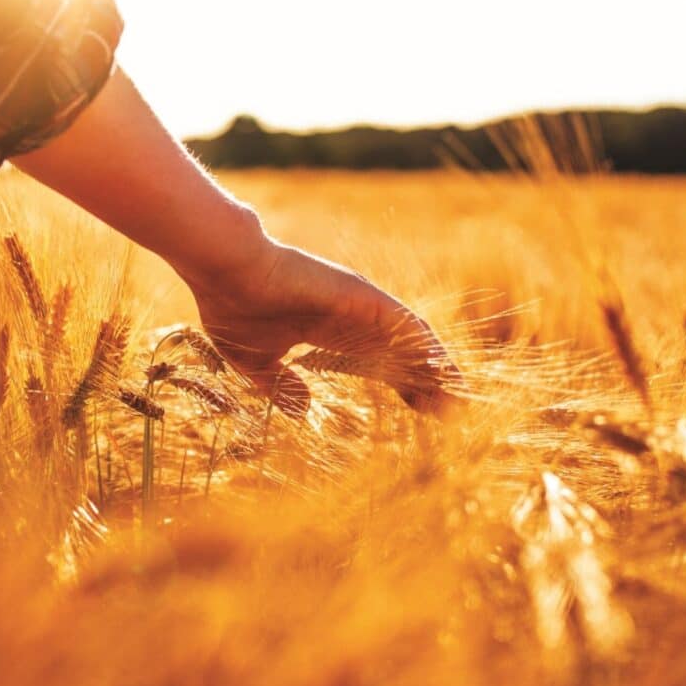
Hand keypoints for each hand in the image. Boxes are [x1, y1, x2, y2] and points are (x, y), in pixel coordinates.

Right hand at [184, 238, 461, 416]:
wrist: (226, 271)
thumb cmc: (232, 307)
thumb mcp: (255, 361)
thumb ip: (281, 386)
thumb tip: (305, 411)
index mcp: (328, 331)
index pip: (377, 363)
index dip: (401, 387)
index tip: (422, 414)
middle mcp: (350, 317)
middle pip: (401, 354)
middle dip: (427, 382)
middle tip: (453, 415)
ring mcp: (358, 304)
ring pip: (409, 339)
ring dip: (435, 368)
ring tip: (459, 398)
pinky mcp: (361, 295)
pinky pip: (403, 323)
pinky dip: (426, 347)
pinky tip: (444, 371)